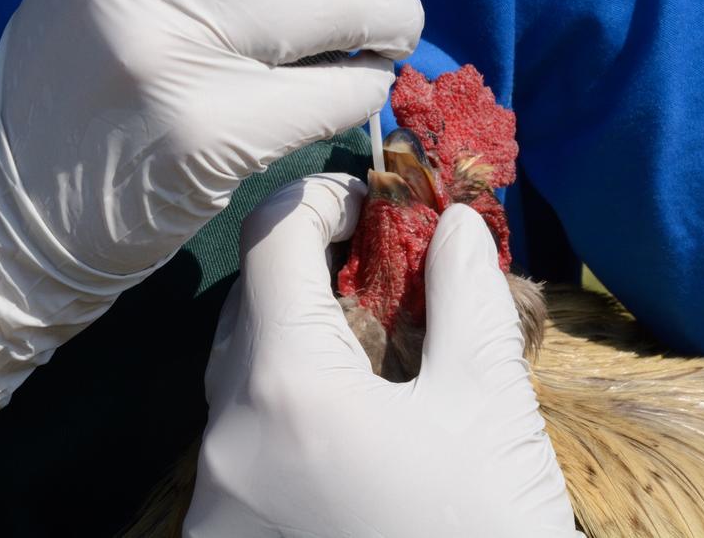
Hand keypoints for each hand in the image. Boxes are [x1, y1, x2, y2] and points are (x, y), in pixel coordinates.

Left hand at [185, 174, 580, 537]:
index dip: (317, 199)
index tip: (369, 201)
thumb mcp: (488, 407)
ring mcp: (215, 501)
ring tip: (371, 346)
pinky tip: (343, 425)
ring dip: (292, 339)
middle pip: (245, 308)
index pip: (268, 242)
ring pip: (237, 378)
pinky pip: (239, 442)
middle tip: (380, 270)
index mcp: (284, 390)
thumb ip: (465, 298)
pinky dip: (280, 407)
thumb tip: (453, 226)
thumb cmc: (486, 533)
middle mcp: (225, 441)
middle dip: (306, 270)